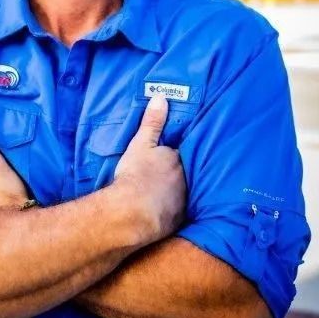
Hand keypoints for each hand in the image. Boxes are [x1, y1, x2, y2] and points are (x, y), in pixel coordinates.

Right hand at [113, 95, 185, 242]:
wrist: (132, 213)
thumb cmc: (135, 175)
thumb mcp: (140, 144)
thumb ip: (152, 122)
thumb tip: (161, 97)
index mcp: (177, 159)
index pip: (182, 151)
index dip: (176, 153)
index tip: (170, 153)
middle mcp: (186, 179)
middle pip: (186, 172)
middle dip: (178, 172)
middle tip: (166, 174)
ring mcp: (183, 200)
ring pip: (183, 192)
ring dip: (176, 191)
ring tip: (164, 192)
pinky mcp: (178, 220)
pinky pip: (177, 211)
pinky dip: (171, 209)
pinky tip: (162, 210)